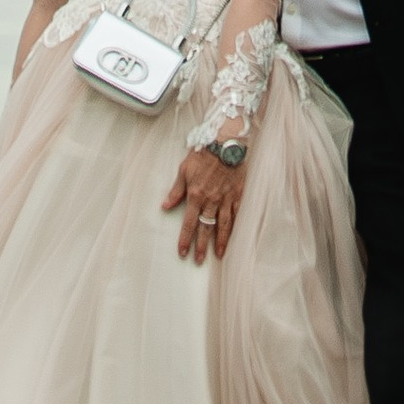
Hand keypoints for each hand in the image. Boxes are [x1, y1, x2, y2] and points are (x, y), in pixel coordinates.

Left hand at [163, 142, 245, 262]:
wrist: (225, 142)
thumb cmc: (203, 154)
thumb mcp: (184, 170)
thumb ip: (176, 190)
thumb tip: (165, 206)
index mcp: (195, 195)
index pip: (189, 223)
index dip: (185, 239)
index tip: (182, 252)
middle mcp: (211, 200)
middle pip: (206, 227)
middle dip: (202, 246)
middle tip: (199, 261)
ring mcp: (226, 198)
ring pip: (223, 225)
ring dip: (220, 241)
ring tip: (218, 255)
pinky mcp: (238, 194)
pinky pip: (236, 214)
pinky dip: (235, 227)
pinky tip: (233, 237)